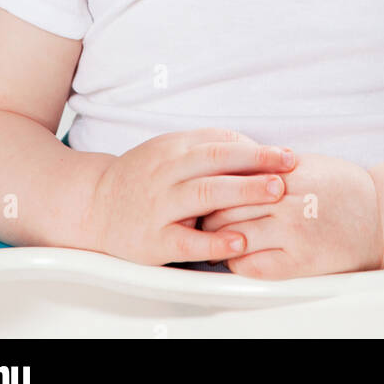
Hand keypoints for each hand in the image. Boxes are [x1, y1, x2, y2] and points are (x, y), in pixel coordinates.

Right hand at [84, 127, 293, 265]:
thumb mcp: (170, 150)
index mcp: (173, 148)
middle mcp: (167, 173)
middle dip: (256, 164)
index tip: (286, 155)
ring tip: (274, 194)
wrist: (94, 204)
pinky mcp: (153, 239)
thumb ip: (206, 147)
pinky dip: (214, 240)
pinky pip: (186, 240)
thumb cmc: (143, 177)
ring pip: (204, 195)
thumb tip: (254, 147)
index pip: (220, 142)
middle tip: (288, 168)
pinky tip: (238, 242)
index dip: (255, 149)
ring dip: (242, 193)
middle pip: (215, 162)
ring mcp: (159, 205)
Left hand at [200, 151, 383, 279]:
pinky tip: (235, 256)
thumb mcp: (308, 163)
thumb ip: (271, 165)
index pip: (233, 178)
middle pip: (227, 208)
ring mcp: (293, 234)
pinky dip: (236, 262)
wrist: (381, 217)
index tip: (200, 189)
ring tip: (210, 239)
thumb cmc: (344, 187)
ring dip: (217, 240)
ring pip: (234, 237)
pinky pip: (252, 266)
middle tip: (197, 217)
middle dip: (208, 214)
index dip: (212, 185)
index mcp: (288, 174)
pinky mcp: (299, 263)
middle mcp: (288, 202)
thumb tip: (234, 161)